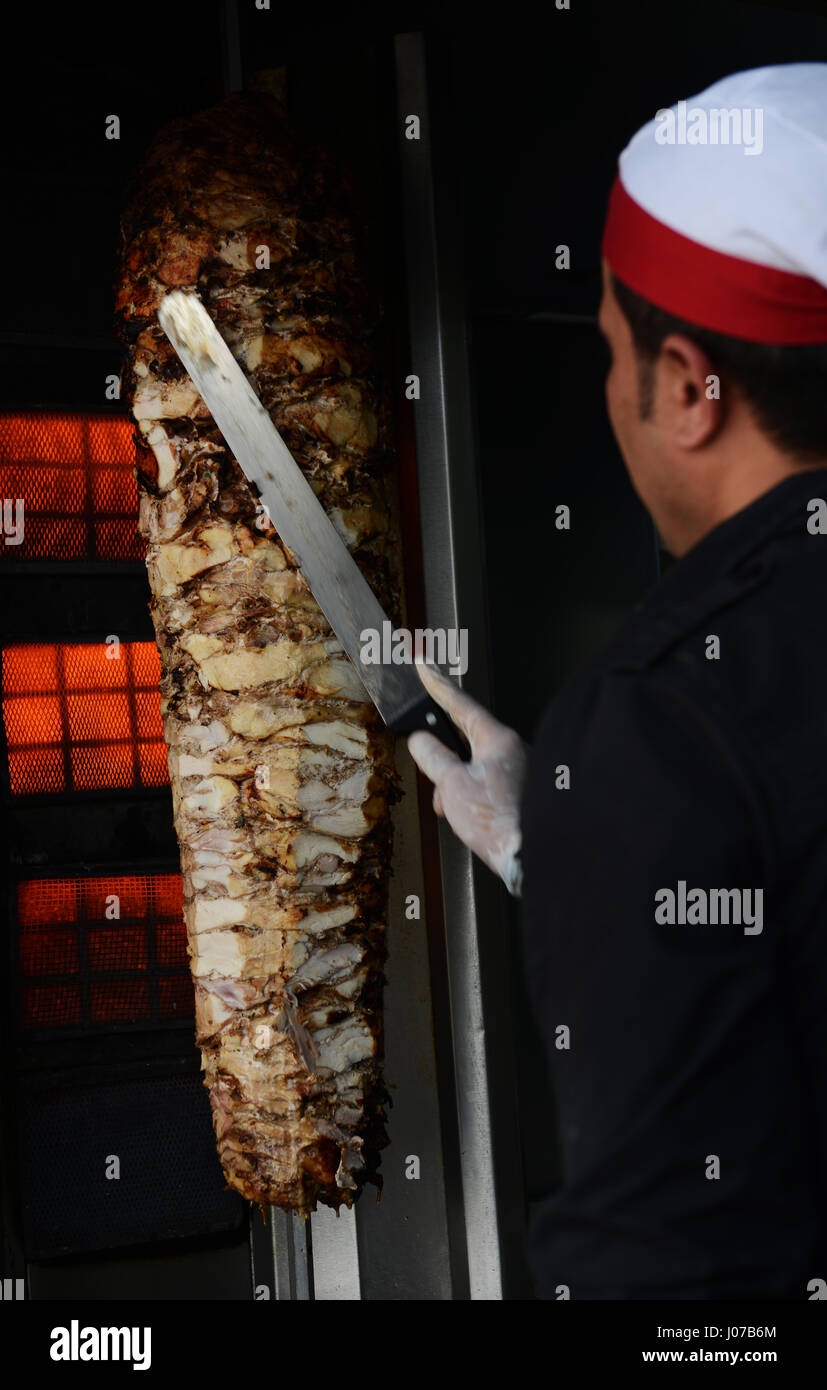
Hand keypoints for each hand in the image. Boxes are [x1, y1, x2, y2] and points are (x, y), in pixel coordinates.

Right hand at [407, 659, 527, 896]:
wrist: (529, 855)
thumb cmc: (497, 818)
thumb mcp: (452, 784)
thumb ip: (434, 759)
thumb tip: (422, 741)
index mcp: (497, 739)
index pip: (461, 704)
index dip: (438, 685)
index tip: (424, 665)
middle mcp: (512, 750)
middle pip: (467, 740)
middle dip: (443, 759)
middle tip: (431, 774)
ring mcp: (519, 772)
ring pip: (474, 767)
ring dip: (455, 786)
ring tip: (450, 809)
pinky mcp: (521, 794)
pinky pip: (486, 786)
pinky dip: (469, 798)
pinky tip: (465, 818)